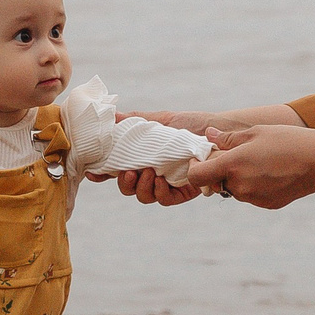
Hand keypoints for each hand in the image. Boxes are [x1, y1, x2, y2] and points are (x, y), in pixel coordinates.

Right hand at [103, 113, 219, 203]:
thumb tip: (111, 114)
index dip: (104, 172)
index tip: (93, 172)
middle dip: (124, 183)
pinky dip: (158, 192)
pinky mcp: (183, 192)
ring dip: (140, 187)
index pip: (118, 167)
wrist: (220, 133)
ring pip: (143, 196)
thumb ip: (136, 120)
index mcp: (143, 157)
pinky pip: (164, 199)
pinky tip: (159, 181)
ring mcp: (167, 183)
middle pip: (128, 187)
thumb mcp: (162, 120)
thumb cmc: (192, 125)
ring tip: (148, 173)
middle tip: (130, 172)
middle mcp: (152, 172)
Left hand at [176, 125, 314, 209]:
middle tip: (238, 154)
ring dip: (238, 177)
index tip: (204, 158)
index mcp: (232, 165)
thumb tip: (208, 135)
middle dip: (220, 170)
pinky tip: (272, 172)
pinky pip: (251, 195)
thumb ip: (227, 139)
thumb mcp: (255, 133)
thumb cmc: (286, 141)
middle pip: (216, 181)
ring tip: (261, 161)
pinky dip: (254, 185)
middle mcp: (239, 186)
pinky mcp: (265, 204)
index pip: (197, 176)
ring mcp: (252, 198)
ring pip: (234, 188)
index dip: (196, 167)